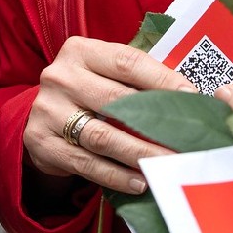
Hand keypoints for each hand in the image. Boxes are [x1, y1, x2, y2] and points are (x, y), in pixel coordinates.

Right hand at [24, 37, 193, 194]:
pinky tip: (140, 182)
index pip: (127, 62)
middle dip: (157, 123)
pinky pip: (87, 163)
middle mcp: (60, 77)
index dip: (162, 79)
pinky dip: (116, 175)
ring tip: (169, 166)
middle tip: (188, 141)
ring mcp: (48, 110)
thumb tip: (187, 95)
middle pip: (116, 101)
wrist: (41, 119)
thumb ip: (135, 79)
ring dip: (140, 155)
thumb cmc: (86, 92)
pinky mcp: (42, 143)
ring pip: (103, 137)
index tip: (192, 96)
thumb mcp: (102, 73)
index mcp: (79, 51)